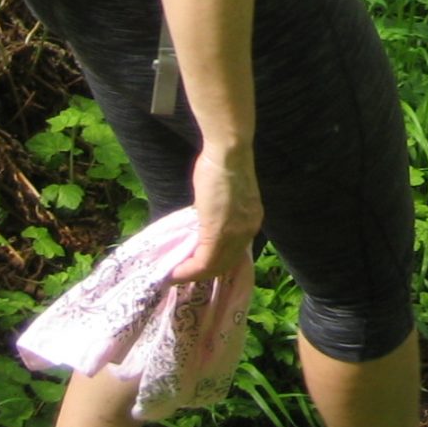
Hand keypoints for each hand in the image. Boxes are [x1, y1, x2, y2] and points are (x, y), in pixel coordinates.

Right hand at [174, 142, 262, 285]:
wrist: (228, 152)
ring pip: (215, 267)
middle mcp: (248, 231)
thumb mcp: (224, 195)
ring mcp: (235, 233)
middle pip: (226, 264)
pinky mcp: (219, 233)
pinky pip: (204, 262)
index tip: (194, 264)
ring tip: (176, 274)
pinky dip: (188, 270)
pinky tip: (176, 271)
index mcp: (251, 220)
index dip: (214, 262)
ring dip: (193, 274)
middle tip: (183, 273)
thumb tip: (203, 221)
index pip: (234, 252)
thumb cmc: (222, 164)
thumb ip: (218, 212)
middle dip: (203, 272)